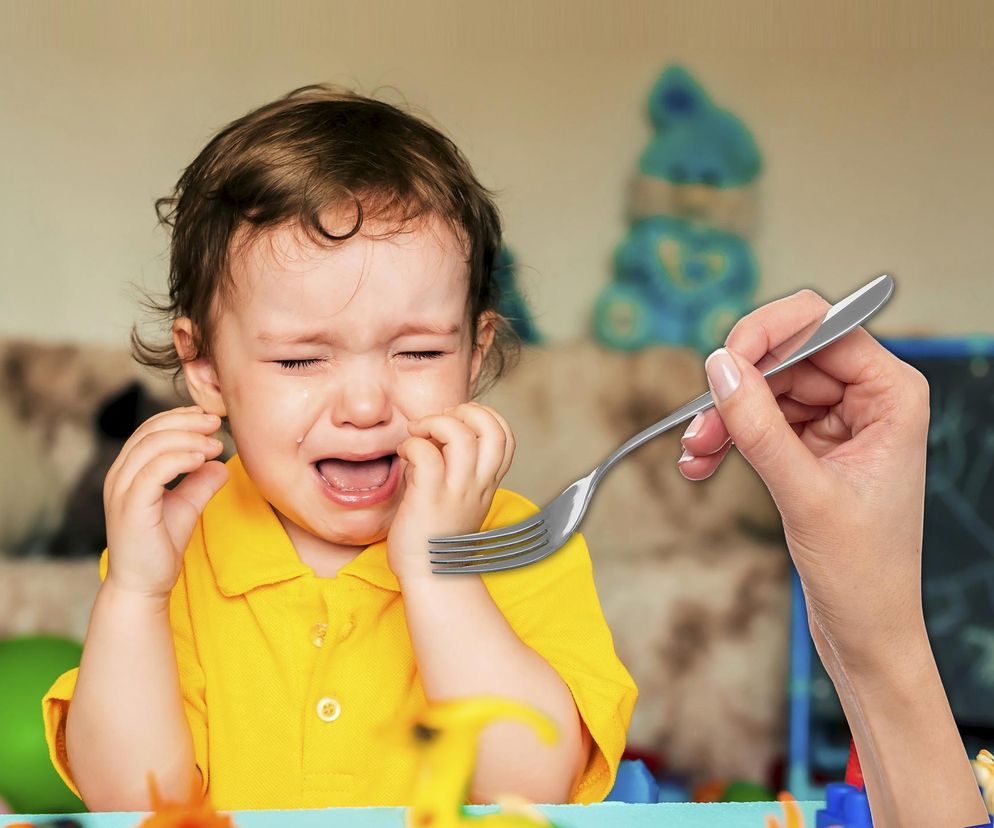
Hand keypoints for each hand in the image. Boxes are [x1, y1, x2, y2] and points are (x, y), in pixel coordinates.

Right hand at [103, 405, 228, 597]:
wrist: (144, 584)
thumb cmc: (160, 546)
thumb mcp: (187, 506)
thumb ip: (200, 482)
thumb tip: (221, 464)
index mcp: (128, 471)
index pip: (150, 430)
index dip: (179, 417)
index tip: (209, 418)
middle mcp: (119, 476)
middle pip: (150, 431)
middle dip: (186, 422)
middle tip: (216, 423)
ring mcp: (121, 490)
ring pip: (151, 446)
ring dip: (187, 439)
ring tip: (215, 445)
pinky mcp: (130, 507)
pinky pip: (153, 471)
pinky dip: (179, 459)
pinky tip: (201, 460)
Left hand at [389, 402, 514, 582]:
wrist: (431, 578)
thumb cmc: (437, 538)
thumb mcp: (460, 499)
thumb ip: (454, 469)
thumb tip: (430, 439)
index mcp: (487, 482)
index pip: (505, 433)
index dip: (483, 415)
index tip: (456, 422)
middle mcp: (477, 483)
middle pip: (491, 426)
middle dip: (464, 410)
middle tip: (436, 422)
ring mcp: (455, 491)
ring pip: (459, 434)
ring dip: (434, 422)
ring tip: (417, 434)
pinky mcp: (429, 498)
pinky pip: (425, 454)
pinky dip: (412, 445)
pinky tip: (403, 454)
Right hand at [678, 289, 930, 665]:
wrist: (864, 628)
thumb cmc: (863, 570)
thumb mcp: (806, 493)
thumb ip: (760, 426)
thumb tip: (720, 367)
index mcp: (892, 395)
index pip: (823, 326)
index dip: (766, 335)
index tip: (720, 363)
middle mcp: (867, 398)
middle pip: (786, 356)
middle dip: (736, 387)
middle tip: (699, 426)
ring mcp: (837, 421)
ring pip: (763, 388)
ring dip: (723, 418)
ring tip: (696, 454)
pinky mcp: (810, 445)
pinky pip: (757, 420)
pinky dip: (726, 438)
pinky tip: (701, 463)